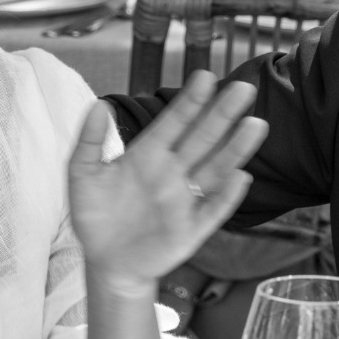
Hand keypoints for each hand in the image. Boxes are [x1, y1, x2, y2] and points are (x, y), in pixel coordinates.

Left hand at [68, 72, 268, 298]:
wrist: (105, 262)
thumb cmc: (95, 215)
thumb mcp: (83, 174)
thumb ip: (89, 140)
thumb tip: (99, 104)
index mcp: (149, 155)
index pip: (174, 122)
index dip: (190, 102)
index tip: (206, 77)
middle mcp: (173, 172)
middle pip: (202, 139)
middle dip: (221, 114)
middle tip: (243, 89)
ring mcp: (185, 199)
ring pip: (216, 169)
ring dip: (235, 149)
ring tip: (255, 125)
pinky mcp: (192, 228)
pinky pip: (212, 209)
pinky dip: (227, 195)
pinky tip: (241, 177)